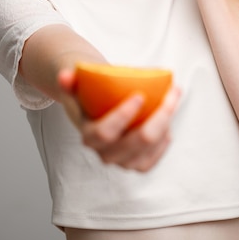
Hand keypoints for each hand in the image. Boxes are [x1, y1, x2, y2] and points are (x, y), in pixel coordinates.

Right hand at [58, 69, 180, 171]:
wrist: (95, 111)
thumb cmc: (89, 95)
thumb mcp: (77, 86)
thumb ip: (69, 81)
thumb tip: (65, 75)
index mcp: (89, 136)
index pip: (105, 132)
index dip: (123, 116)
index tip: (140, 95)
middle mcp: (104, 153)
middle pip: (136, 141)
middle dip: (159, 117)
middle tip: (171, 93)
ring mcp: (121, 161)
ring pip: (148, 151)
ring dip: (166, 125)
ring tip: (173, 101)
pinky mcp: (135, 164)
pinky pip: (151, 161)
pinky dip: (163, 144)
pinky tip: (169, 126)